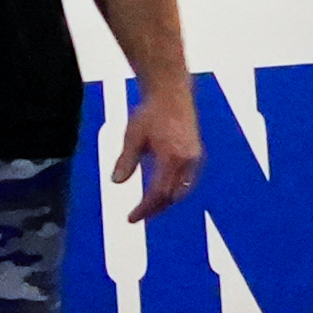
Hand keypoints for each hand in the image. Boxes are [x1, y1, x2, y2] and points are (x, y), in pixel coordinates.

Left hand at [116, 78, 204, 217]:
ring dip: (165, 201)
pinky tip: (161, 191)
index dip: (145, 209)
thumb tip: (116, 182)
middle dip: (155, 209)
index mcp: (172, 158)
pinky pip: (186, 180)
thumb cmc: (150, 113)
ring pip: (182, 190)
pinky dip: (174, 190)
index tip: (131, 218)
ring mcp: (195, 158)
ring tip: (148, 207)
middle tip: (138, 216)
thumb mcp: (132, 136)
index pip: (158, 194)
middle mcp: (188, 161)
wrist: (171, 93)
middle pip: (172, 196)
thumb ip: (126, 160)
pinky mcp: (196, 154)